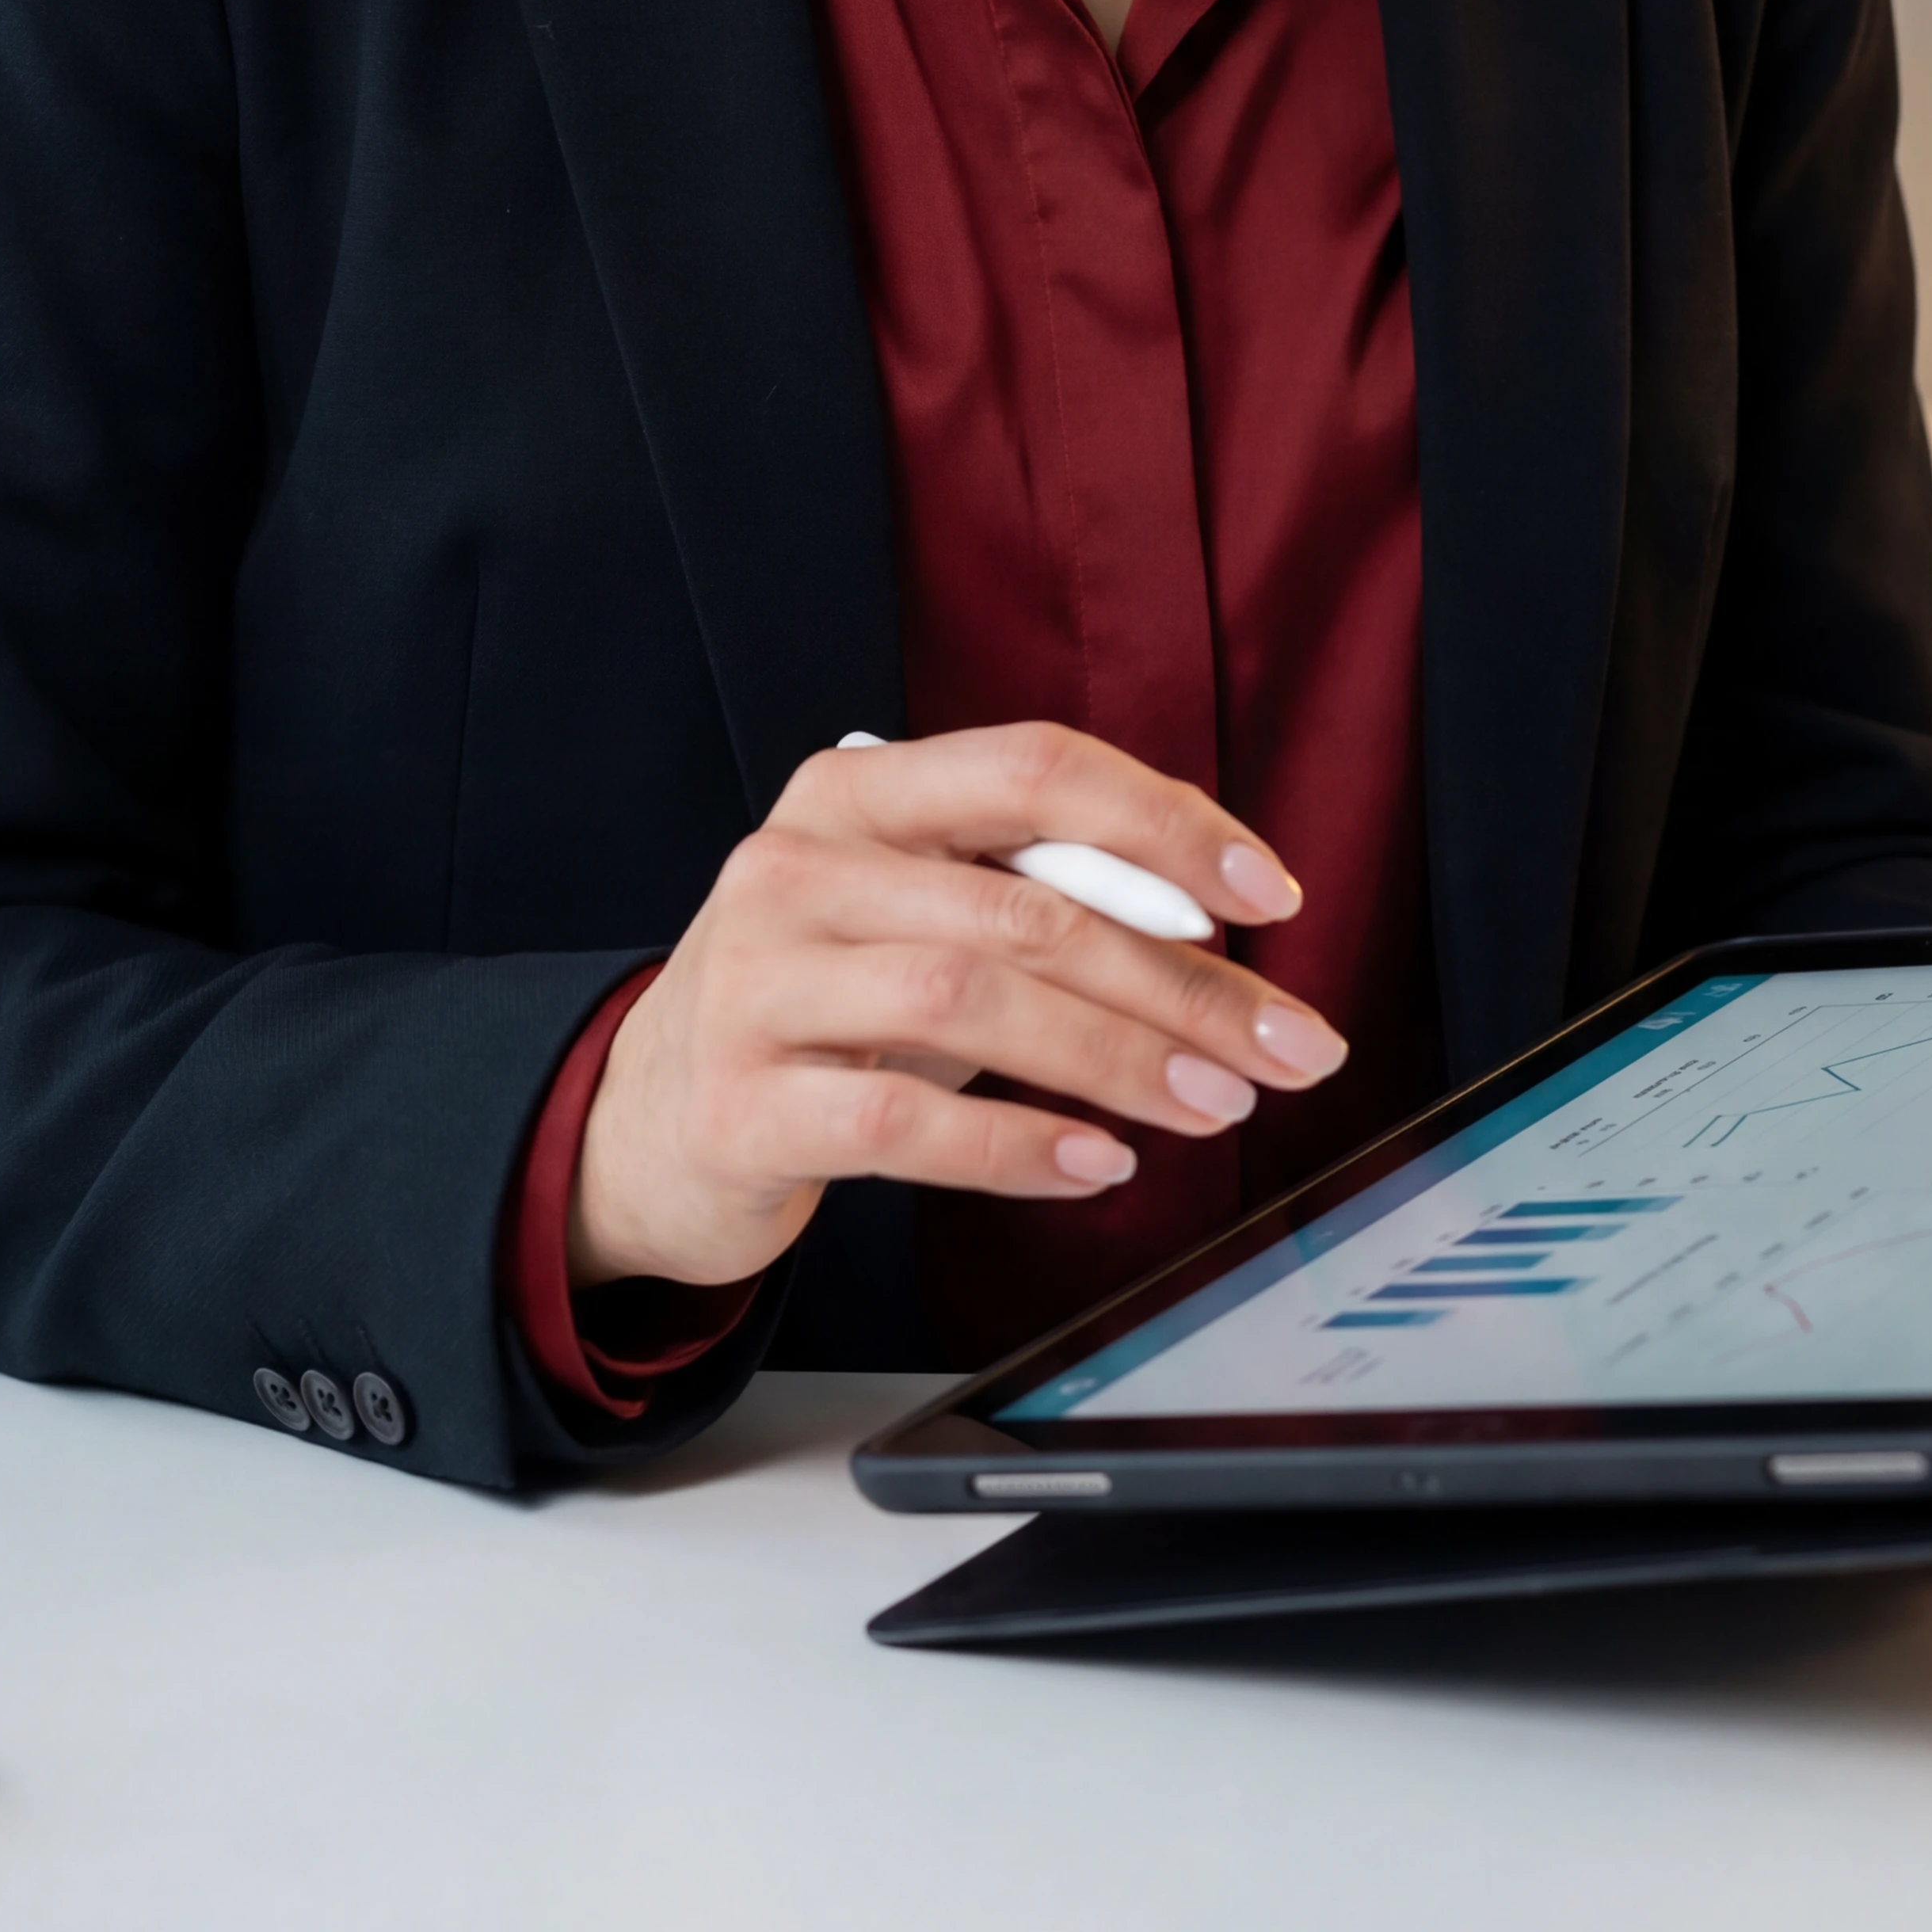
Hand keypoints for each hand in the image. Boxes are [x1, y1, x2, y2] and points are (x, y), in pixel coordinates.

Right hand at [565, 722, 1347, 1291]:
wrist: (645, 1121)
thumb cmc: (824, 1006)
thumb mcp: (919, 916)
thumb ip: (1037, 889)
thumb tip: (1217, 910)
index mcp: (855, 791)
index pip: (1035, 768)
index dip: (1165, 823)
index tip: (1269, 895)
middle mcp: (797, 866)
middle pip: (1027, 905)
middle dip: (1182, 982)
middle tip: (1286, 1044)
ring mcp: (756, 983)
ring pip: (974, 1001)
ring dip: (1120, 1059)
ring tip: (1215, 1103)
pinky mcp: (742, 1104)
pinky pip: (904, 1122)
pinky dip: (1018, 1144)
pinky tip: (1096, 1162)